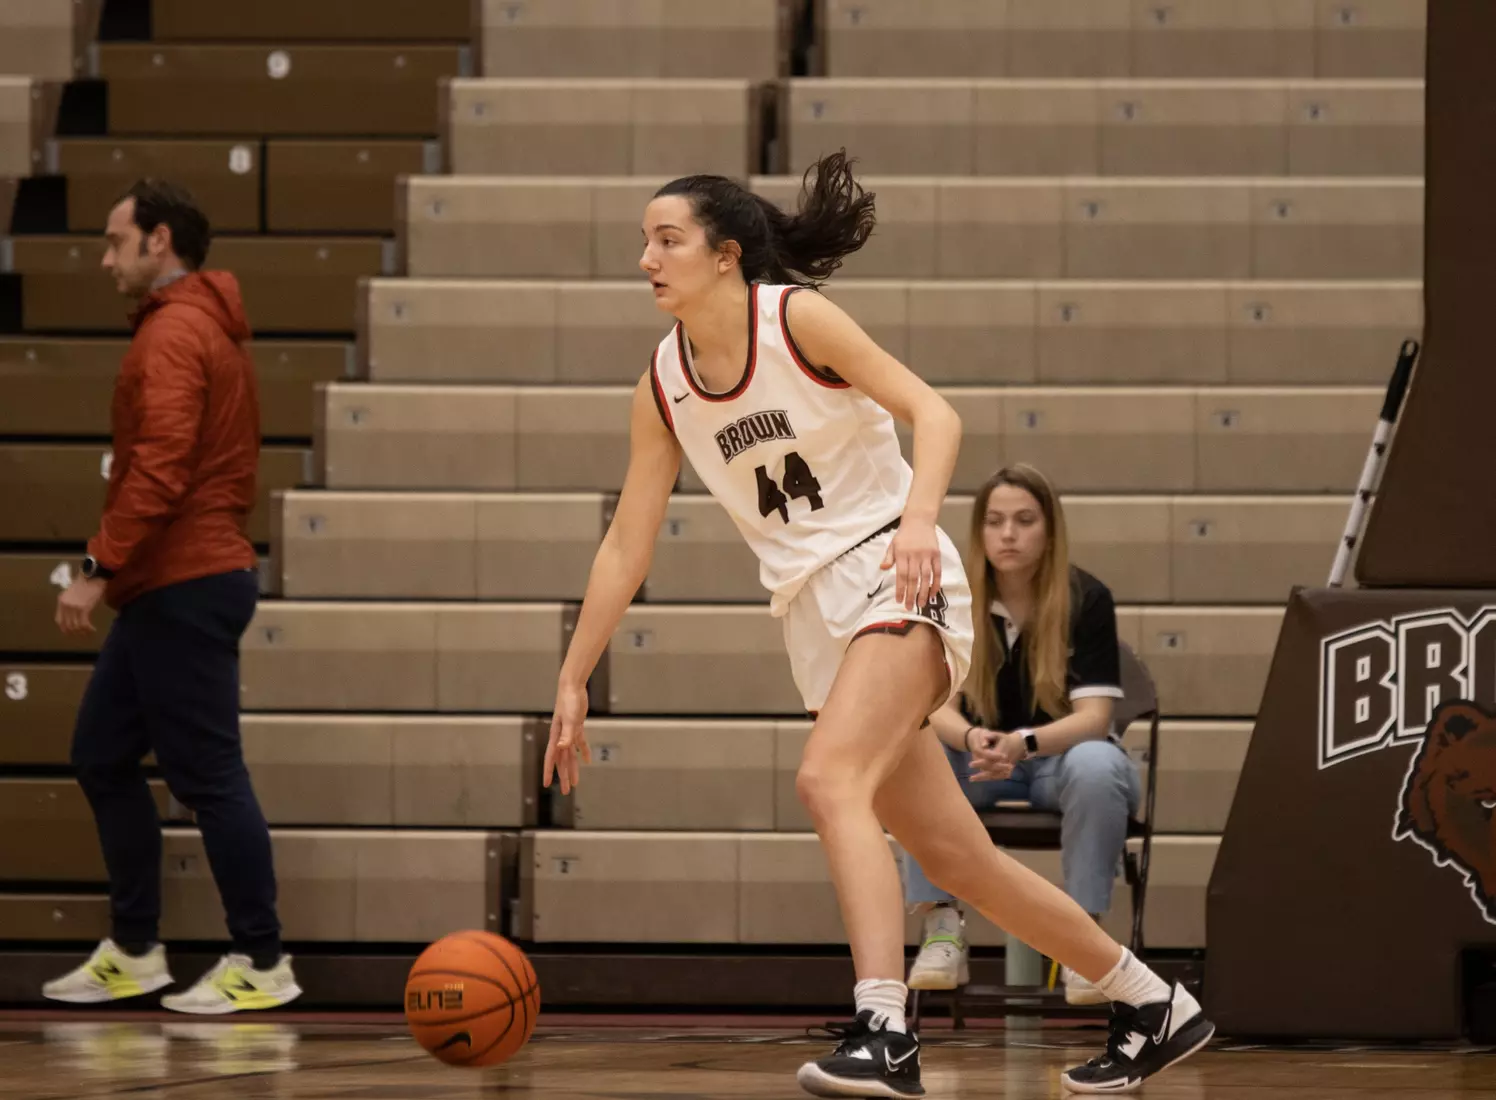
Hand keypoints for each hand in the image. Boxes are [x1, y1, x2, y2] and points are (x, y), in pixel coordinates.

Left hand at [55, 577, 105, 635]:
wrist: (93, 576)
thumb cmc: (86, 583)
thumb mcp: (73, 593)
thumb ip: (70, 603)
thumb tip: (74, 615)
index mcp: (61, 601)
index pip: (59, 620)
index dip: (64, 629)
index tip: (71, 633)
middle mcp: (65, 605)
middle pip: (67, 625)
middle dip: (75, 632)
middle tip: (82, 635)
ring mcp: (74, 607)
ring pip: (76, 626)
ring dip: (83, 632)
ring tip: (88, 633)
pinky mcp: (84, 608)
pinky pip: (84, 623)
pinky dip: (89, 629)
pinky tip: (93, 629)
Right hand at [543, 679, 591, 795]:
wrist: (572, 686)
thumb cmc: (569, 701)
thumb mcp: (570, 719)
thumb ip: (567, 734)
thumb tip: (563, 747)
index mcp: (556, 736)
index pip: (552, 758)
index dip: (549, 772)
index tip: (547, 785)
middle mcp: (561, 736)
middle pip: (562, 760)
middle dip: (564, 776)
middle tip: (566, 791)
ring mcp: (569, 732)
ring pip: (570, 755)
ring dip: (572, 768)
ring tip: (576, 782)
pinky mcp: (577, 727)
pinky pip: (579, 743)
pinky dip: (583, 752)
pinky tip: (587, 761)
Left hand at [881, 517, 941, 611]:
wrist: (919, 520)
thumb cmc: (904, 535)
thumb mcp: (893, 545)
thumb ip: (888, 557)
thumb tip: (882, 569)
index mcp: (902, 553)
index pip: (901, 575)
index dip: (900, 589)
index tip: (898, 600)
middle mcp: (915, 555)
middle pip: (913, 578)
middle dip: (911, 594)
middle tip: (909, 607)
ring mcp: (927, 555)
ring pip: (926, 577)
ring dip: (924, 592)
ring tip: (921, 604)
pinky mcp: (936, 554)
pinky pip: (937, 572)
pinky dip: (936, 583)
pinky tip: (933, 593)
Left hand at [969, 730, 1027, 781]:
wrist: (1018, 744)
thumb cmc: (1006, 739)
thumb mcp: (998, 734)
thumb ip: (990, 736)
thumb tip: (982, 745)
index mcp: (1001, 753)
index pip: (989, 761)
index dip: (979, 763)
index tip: (970, 764)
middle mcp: (1004, 762)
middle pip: (991, 771)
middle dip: (980, 775)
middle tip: (970, 777)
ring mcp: (1007, 767)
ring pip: (995, 775)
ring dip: (984, 778)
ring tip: (972, 779)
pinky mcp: (1008, 770)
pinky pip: (999, 777)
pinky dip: (991, 778)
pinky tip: (982, 779)